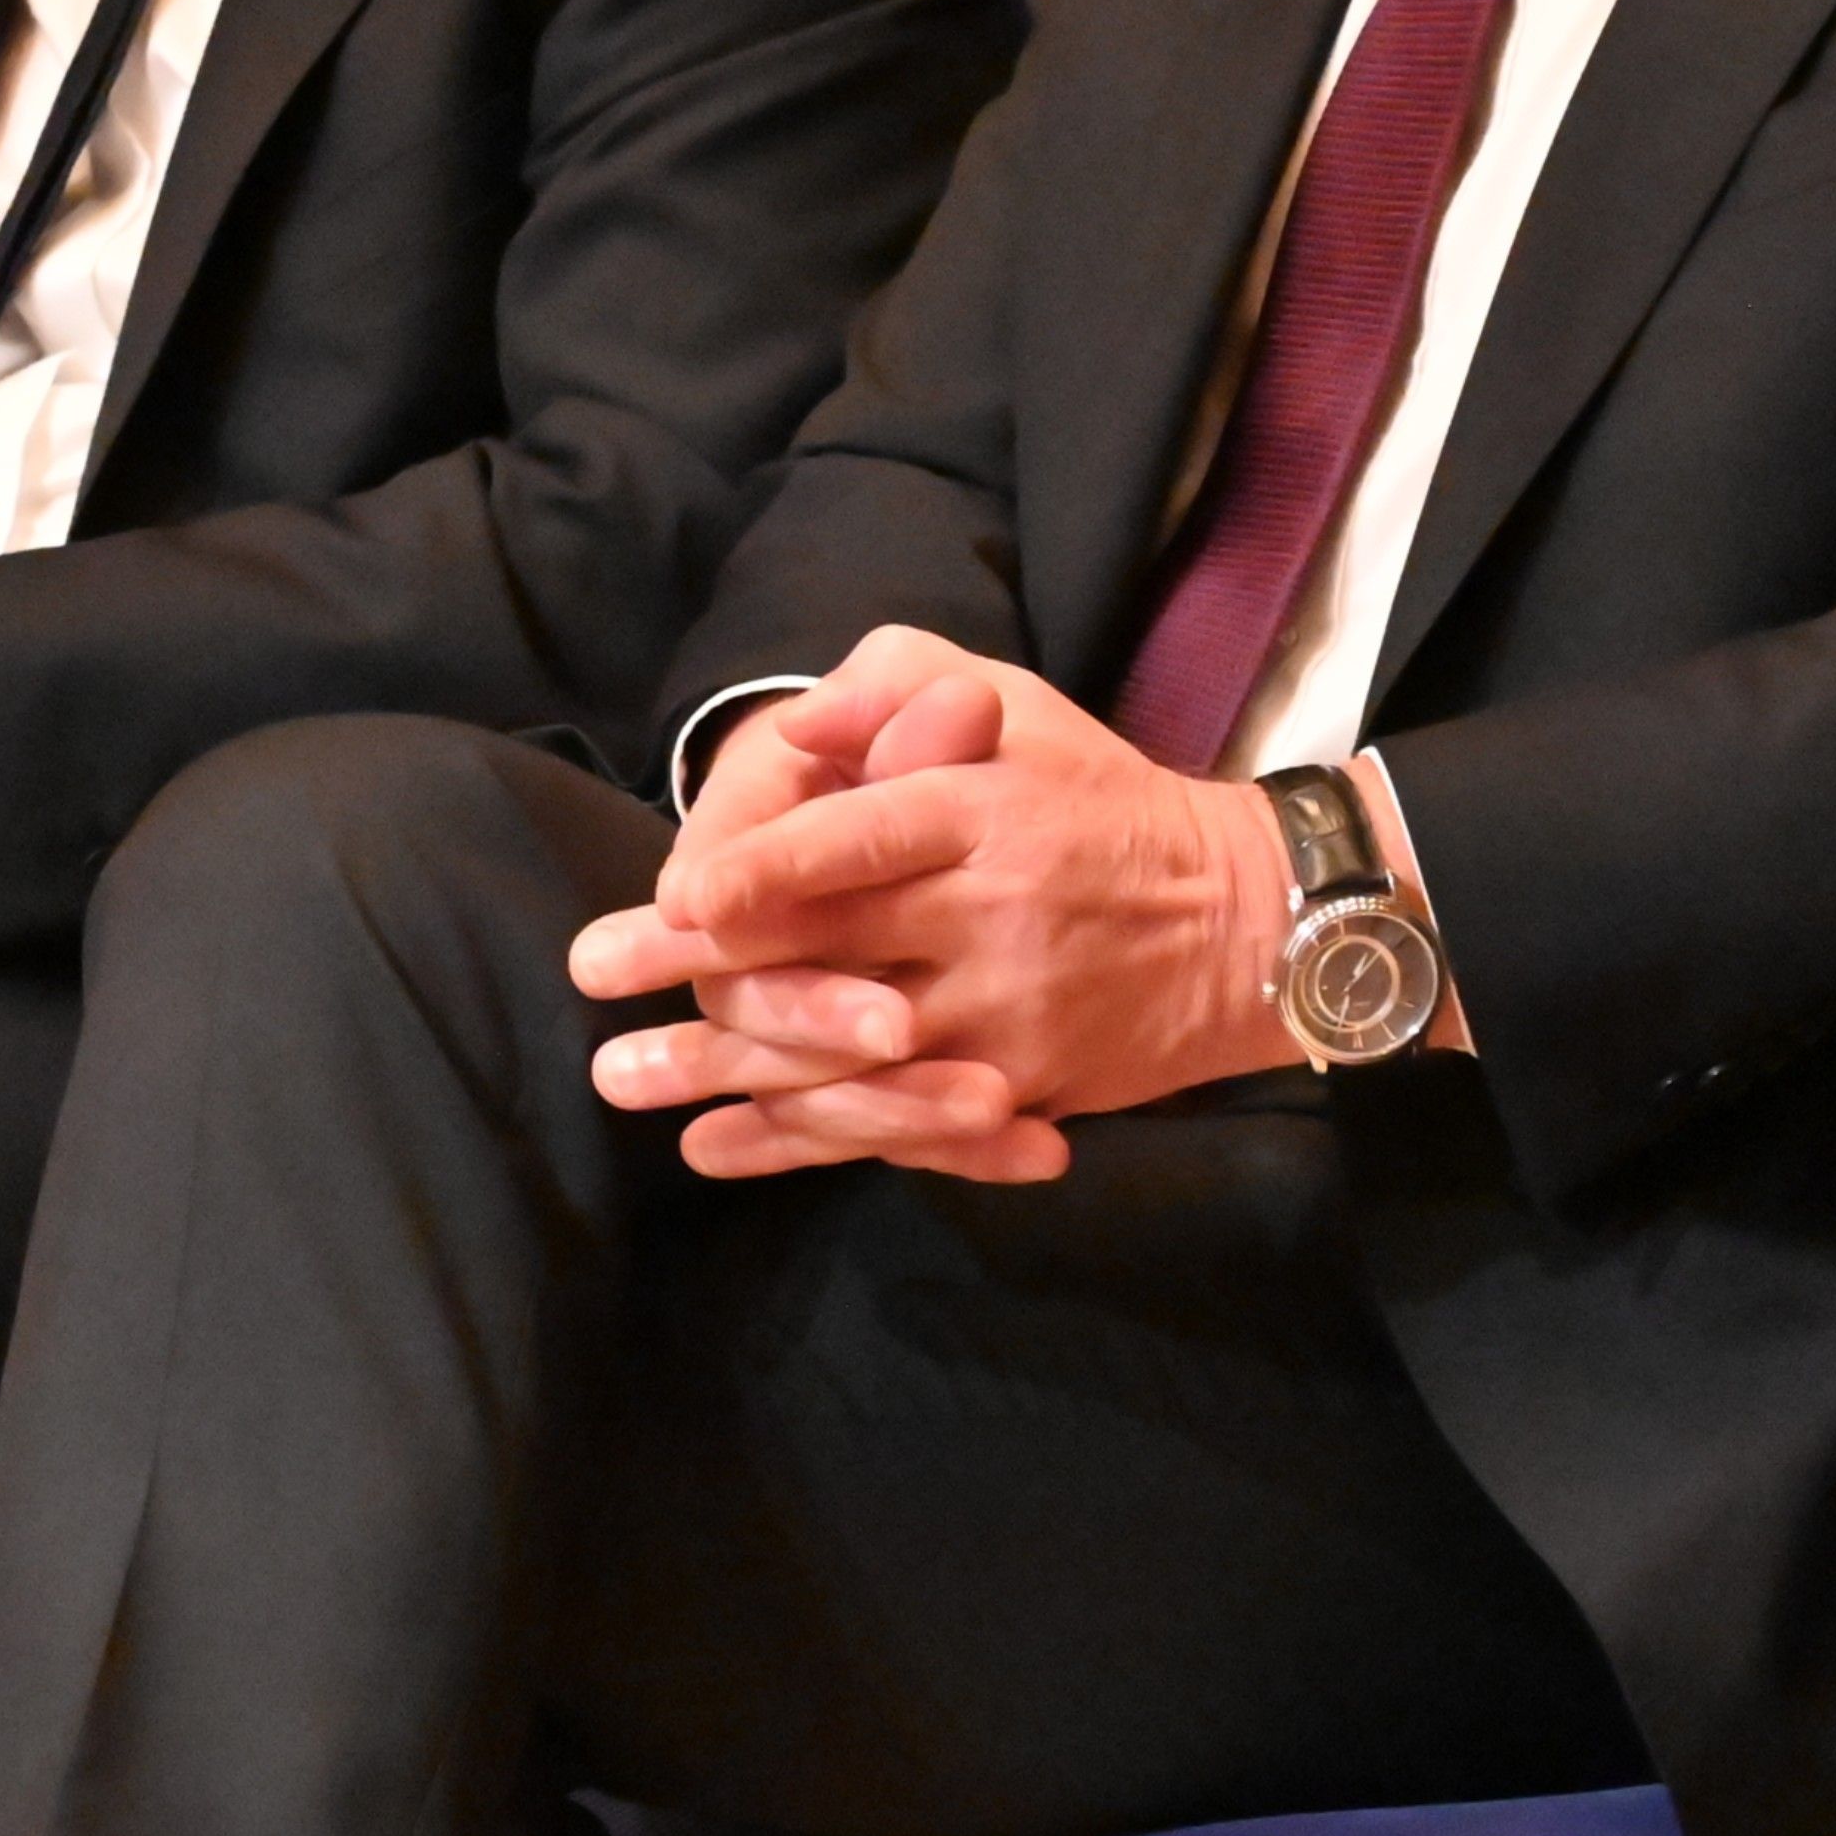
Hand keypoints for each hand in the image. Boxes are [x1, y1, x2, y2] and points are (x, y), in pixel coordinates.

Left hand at [577, 631, 1289, 1181]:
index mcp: (977, 811)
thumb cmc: (1092, 794)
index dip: (764, 870)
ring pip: (845, 1058)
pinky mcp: (1019, 1089)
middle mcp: (988, 914)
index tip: (677, 896)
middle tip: (593, 974)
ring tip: (620, 1078)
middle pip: (828, 953)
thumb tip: (796, 728)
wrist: (1243, 922)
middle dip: (698, 973)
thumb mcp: (1008, 703)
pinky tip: (713, 1148)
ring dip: (723, 1075)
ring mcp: (1004, 1016)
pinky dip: (798, 1145)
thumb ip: (896, 687)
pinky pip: (894, 1127)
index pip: (857, 842)